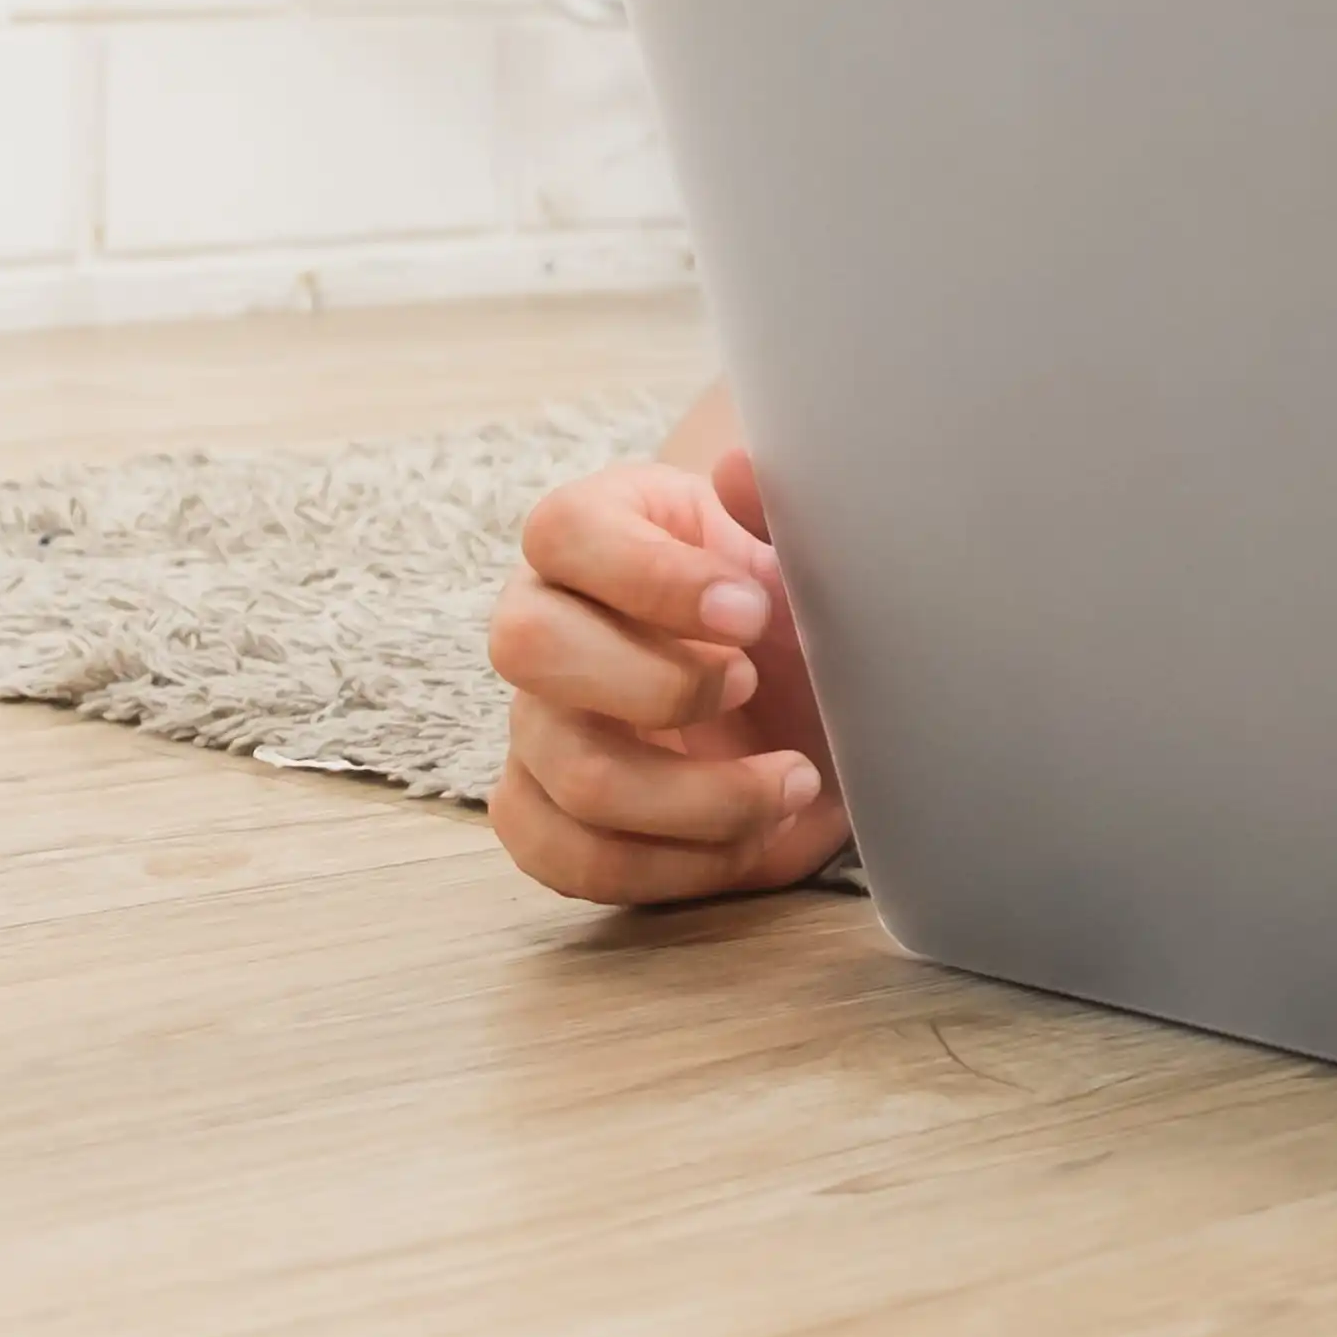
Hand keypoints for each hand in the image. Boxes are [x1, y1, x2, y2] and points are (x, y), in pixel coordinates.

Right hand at [484, 446, 850, 905]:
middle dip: (658, 684)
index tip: (753, 610)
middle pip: (525, 647)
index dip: (654, 578)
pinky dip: (673, 865)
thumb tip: (737, 470)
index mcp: (594, 531)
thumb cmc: (793, 608)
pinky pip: (566, 858)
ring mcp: (535, 722)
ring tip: (792, 782)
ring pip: (566, 776)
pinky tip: (748, 838)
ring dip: (698, 799)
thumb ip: (774, 510)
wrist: (811, 696)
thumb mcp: (803, 554)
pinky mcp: (548, 811)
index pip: (565, 532)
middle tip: (754, 683)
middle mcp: (541, 619)